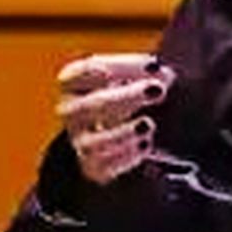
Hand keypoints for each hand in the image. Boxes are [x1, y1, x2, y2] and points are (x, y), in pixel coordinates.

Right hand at [57, 53, 176, 183]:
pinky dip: (125, 156)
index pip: (86, 70)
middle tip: (157, 90)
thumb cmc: (128, 94)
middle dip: (127, 97)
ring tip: (149, 125)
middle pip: (91, 105)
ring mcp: (80, 140)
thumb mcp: (137, 76)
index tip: (154, 65)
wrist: (124, 131)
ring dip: (123, 134)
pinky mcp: (93, 166)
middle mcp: (71, 111)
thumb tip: (160, 71)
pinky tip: (145, 145)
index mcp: (74, 82)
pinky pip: (103, 166)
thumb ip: (148, 71)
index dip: (121, 67)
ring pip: (93, 143)